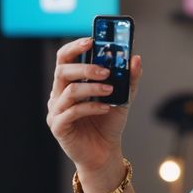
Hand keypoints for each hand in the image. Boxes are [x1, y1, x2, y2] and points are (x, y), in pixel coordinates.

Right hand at [46, 37, 142, 172]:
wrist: (104, 152)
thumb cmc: (109, 122)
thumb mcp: (123, 98)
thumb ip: (129, 79)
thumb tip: (135, 58)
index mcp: (70, 82)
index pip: (64, 57)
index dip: (76, 47)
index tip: (92, 40)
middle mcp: (58, 94)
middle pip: (63, 71)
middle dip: (86, 68)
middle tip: (106, 71)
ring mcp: (56, 111)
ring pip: (68, 91)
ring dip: (92, 88)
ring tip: (111, 90)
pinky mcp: (58, 127)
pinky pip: (71, 112)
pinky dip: (91, 107)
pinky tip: (106, 108)